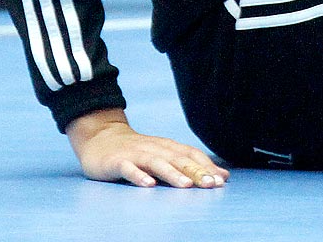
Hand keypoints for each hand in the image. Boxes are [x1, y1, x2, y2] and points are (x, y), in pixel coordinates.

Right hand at [67, 108, 229, 188]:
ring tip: (186, 185)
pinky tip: (148, 185)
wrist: (100, 137)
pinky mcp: (117, 162)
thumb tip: (222, 176)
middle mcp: (155, 148)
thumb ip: (189, 165)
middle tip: (211, 184)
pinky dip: (139, 176)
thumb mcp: (163, 155)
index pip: (191, 155)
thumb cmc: (137, 151)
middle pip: (178, 159)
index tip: (222, 179)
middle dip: (196, 171)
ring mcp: (135, 154)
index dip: (207, 166)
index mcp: (168, 147)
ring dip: (172, 174)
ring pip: (157, 163)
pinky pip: (129, 169)